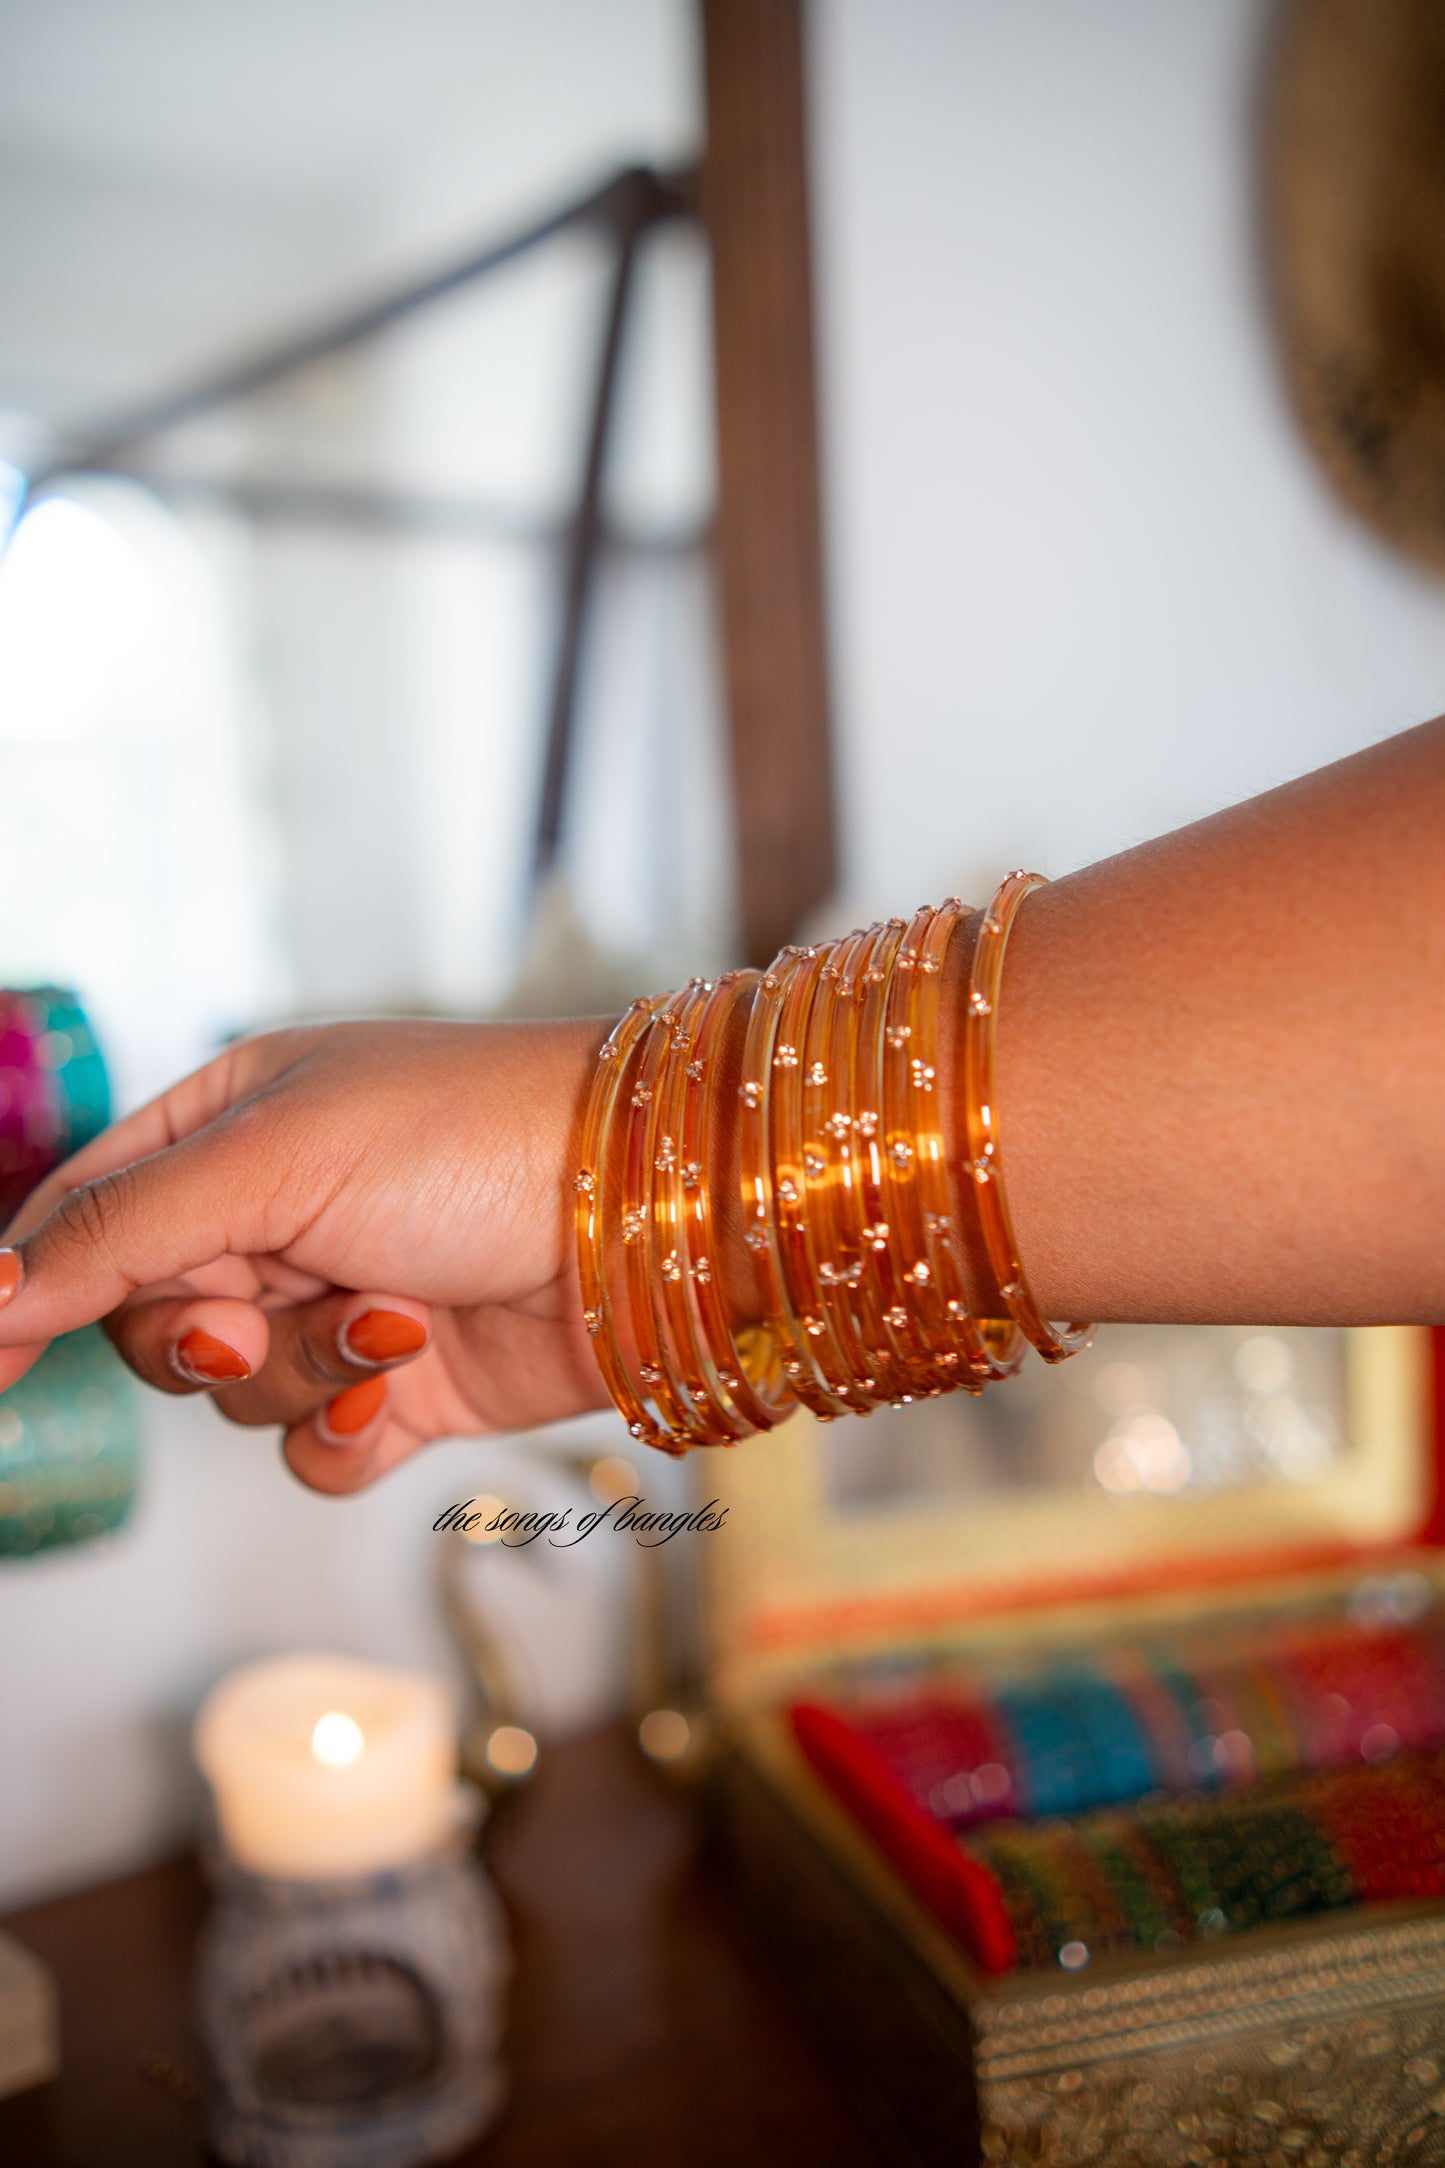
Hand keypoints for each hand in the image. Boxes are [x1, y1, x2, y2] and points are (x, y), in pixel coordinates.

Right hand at [0, 1017, 612, 1492]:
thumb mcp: (273, 1157)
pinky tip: (396, 1395)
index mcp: (230, 1126)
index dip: (28, 1289)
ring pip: (235, 1397)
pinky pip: (310, 1452)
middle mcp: (277, 1213)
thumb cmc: (473, 1136)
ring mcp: (341, 1301)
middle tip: (248, 1326)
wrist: (645, 1214)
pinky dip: (340, 1437)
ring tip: (388, 1326)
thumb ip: (119, 1230)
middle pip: (150, 1319)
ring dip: (299, 1378)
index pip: (85, 1214)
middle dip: (198, 1338)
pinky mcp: (403, 1385)